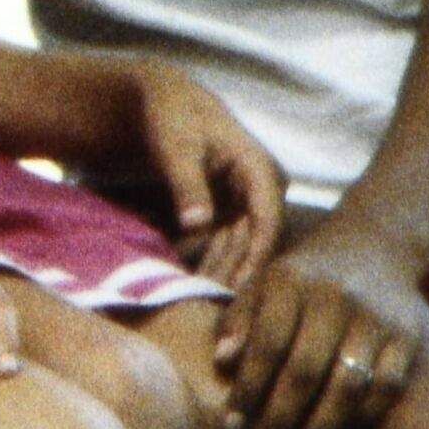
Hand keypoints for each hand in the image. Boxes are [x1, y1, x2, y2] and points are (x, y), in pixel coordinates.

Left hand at [120, 61, 288, 293]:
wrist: (159, 103)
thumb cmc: (168, 117)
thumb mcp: (174, 146)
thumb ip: (186, 184)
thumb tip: (198, 224)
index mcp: (260, 169)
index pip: (268, 223)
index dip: (256, 260)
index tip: (239, 295)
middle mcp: (262, 190)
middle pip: (256, 245)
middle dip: (239, 281)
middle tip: (223, 324)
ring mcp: (247, 205)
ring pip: (240, 252)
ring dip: (223, 280)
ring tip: (208, 315)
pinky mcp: (230, 215)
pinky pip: (225, 249)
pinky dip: (210, 267)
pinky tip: (195, 293)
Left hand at [206, 211, 428, 428]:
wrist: (374, 245)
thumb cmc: (302, 278)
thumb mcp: (263, 284)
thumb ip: (239, 321)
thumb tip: (221, 363)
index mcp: (291, 282)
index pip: (267, 344)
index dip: (247, 391)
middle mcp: (336, 298)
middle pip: (304, 373)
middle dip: (277, 424)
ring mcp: (376, 319)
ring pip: (347, 388)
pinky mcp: (406, 338)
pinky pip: (384, 391)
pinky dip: (358, 421)